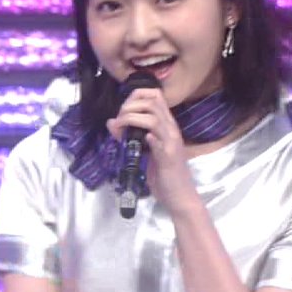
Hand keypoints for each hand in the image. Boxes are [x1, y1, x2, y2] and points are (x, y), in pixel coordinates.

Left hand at [106, 87, 196, 211]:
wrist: (180, 195)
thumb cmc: (163, 174)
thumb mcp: (145, 151)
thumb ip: (130, 136)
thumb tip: (112, 122)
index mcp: (167, 125)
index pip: (156, 96)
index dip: (137, 95)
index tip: (123, 107)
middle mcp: (171, 130)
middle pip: (153, 102)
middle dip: (130, 106)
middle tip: (119, 119)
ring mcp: (171, 143)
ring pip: (153, 119)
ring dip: (132, 119)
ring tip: (121, 127)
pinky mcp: (168, 158)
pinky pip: (159, 142)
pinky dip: (149, 137)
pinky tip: (142, 139)